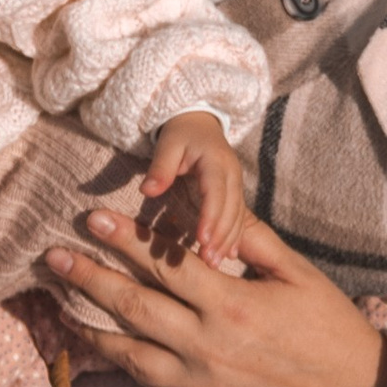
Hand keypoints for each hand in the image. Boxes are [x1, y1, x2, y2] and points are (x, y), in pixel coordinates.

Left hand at [45, 201, 386, 386]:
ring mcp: (201, 384)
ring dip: (91, 325)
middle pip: (134, 307)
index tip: (91, 218)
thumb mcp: (297, 274)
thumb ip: (249, 239)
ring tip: (60, 302)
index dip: (124, 239)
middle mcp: (209, 347)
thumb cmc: (330, 327)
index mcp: (233, 306)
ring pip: (130, 353)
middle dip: (88, 278)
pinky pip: (150, 382)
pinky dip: (120, 361)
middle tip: (53, 256)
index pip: (165, 265)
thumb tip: (210, 208)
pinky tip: (100, 342)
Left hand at [141, 110, 248, 266]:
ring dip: (228, 241)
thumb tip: (147, 190)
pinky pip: (238, 218)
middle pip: (231, 209)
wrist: (198, 123)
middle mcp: (232, 175)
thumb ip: (160, 167)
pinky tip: (229, 256)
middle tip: (208, 260)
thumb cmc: (180, 134)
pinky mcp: (234, 194)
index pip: (216, 192)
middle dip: (221, 236)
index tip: (202, 239)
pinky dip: (234, 237)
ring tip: (215, 264)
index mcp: (216, 161)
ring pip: (237, 217)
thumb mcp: (167, 144)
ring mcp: (236, 185)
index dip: (211, 216)